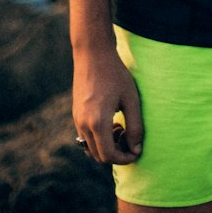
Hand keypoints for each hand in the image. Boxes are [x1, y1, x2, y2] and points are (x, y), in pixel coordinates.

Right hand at [72, 48, 143, 163]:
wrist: (92, 53)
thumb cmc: (115, 74)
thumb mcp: (131, 99)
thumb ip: (135, 127)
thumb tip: (136, 150)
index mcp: (97, 122)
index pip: (108, 156)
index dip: (124, 158)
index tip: (135, 151)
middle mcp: (83, 124)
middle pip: (98, 156)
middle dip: (116, 153)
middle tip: (129, 137)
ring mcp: (77, 119)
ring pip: (90, 148)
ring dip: (106, 146)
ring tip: (120, 127)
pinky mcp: (75, 114)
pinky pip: (85, 137)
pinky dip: (98, 138)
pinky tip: (110, 121)